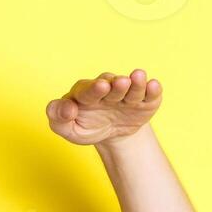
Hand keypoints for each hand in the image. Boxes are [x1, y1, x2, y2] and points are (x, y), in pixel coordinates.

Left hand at [45, 70, 162, 145]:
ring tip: (138, 77)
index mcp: (85, 93)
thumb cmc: (85, 126)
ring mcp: (127, 94)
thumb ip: (58, 118)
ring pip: (132, 87)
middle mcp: (107, 88)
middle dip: (116, 85)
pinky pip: (149, 95)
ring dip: (136, 83)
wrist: (111, 134)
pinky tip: (153, 85)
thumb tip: (65, 109)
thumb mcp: (68, 128)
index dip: (94, 89)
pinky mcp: (144, 101)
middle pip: (111, 85)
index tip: (100, 87)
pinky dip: (152, 90)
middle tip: (120, 82)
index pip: (87, 90)